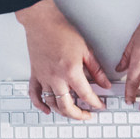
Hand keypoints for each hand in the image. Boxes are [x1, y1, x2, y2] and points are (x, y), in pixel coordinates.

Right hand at [14, 0, 109, 118]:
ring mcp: (43, 78)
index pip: (86, 95)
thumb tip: (105, 84)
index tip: (101, 106)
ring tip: (73, 113)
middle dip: (79, 115)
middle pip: (67, 106)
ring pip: (51, 103)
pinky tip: (47, 110)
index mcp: (71, 71)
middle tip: (87, 115)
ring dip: (62, 112)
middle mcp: (56, 78)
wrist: (43, 23)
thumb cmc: (63, 32)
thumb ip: (96, 70)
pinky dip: (40, 105)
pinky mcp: (34, 75)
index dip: (95, 103)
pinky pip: (34, 95)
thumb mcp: (86, 50)